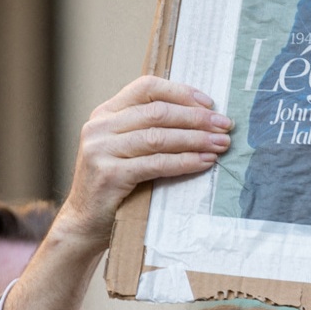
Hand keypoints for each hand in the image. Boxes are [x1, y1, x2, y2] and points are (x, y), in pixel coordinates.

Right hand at [57, 75, 231, 253]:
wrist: (85, 222)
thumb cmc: (113, 186)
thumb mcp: (124, 149)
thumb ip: (146, 129)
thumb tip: (199, 118)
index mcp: (105, 113)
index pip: (146, 87)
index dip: (181, 92)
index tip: (209, 103)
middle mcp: (100, 127)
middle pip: (157, 112)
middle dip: (196, 118)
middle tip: (225, 125)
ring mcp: (102, 150)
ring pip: (158, 137)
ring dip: (195, 139)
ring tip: (220, 144)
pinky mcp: (109, 174)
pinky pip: (156, 164)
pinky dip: (184, 162)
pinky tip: (204, 162)